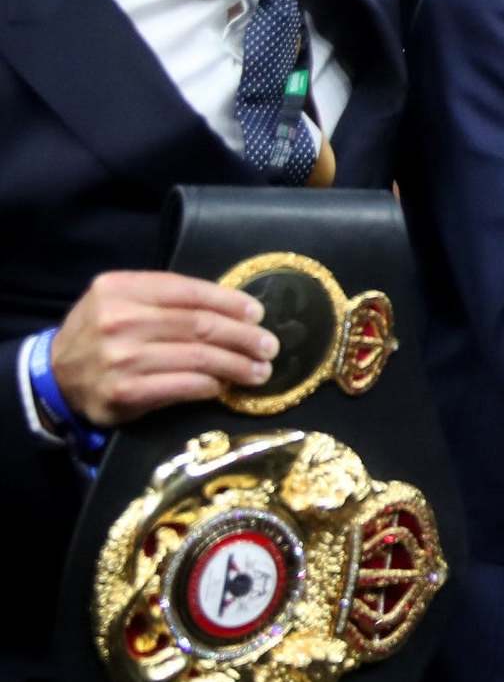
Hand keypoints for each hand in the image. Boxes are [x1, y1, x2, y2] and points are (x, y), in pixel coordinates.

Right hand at [48, 271, 278, 426]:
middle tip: (269, 346)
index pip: (188, 291)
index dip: (230, 302)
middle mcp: (119, 320)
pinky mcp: (124, 392)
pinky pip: (183, 386)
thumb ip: (166, 298)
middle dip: (243, 336)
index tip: (257, 314)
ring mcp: (120, 358)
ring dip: (237, 365)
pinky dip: (211, 385)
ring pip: (198, 357)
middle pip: (199, 325)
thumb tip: (234, 308)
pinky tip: (224, 386)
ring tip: (260, 370)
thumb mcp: (120, 300)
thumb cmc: (100, 334)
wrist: (55, 377)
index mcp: (119, 289)